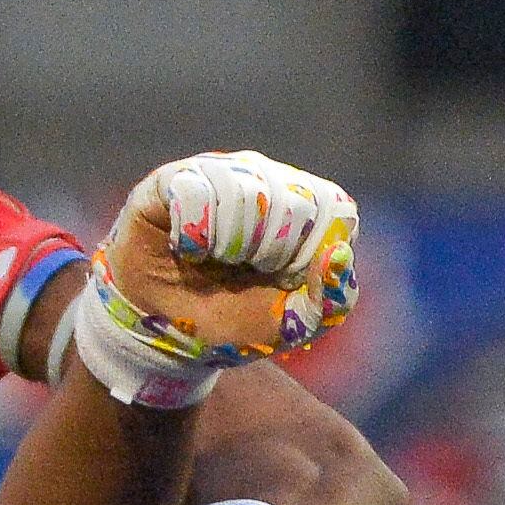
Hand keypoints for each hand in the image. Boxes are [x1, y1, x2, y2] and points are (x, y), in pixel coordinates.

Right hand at [71, 150, 359, 408]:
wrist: (163, 332)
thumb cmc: (232, 320)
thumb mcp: (290, 325)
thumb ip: (330, 301)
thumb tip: (340, 255)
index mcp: (306, 208)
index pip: (334, 207)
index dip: (311, 250)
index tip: (283, 277)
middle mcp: (267, 178)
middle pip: (293, 199)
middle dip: (270, 252)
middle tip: (242, 272)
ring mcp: (221, 172)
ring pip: (246, 191)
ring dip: (230, 245)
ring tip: (212, 261)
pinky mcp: (175, 179)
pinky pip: (197, 192)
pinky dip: (193, 235)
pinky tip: (186, 249)